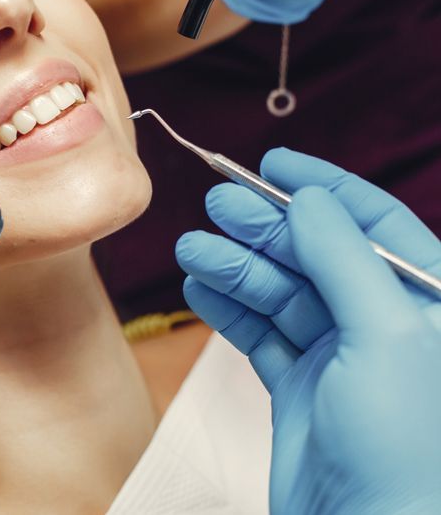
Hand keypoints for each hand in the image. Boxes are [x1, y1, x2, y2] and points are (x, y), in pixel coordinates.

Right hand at [175, 148, 440, 514]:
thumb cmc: (406, 448)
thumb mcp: (386, 335)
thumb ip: (345, 259)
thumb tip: (310, 199)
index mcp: (428, 304)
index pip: (374, 224)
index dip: (325, 188)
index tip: (275, 162)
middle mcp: (383, 324)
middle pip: (316, 254)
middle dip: (266, 226)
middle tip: (218, 203)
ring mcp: (339, 356)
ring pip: (280, 292)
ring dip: (235, 267)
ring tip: (193, 250)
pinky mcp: (299, 386)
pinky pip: (259, 332)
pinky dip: (228, 308)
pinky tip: (201, 287)